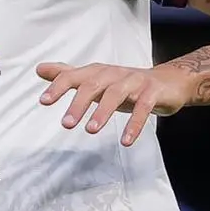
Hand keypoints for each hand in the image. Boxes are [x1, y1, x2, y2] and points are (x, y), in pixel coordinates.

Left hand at [36, 62, 191, 145]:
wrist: (169, 82)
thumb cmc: (126, 84)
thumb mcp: (96, 80)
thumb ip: (69, 75)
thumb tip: (39, 69)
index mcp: (98, 72)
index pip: (74, 76)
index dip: (58, 86)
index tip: (44, 101)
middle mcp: (114, 74)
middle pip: (93, 84)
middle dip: (79, 103)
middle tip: (66, 124)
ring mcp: (135, 82)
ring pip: (117, 94)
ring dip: (103, 112)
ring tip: (91, 130)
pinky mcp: (153, 93)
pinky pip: (143, 108)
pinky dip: (134, 124)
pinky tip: (126, 141)